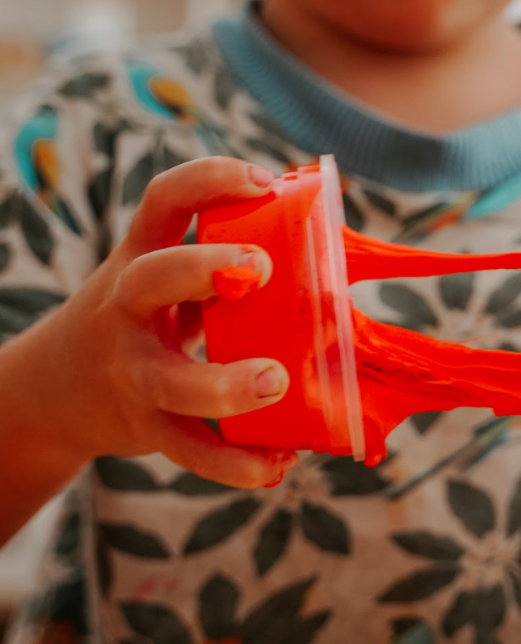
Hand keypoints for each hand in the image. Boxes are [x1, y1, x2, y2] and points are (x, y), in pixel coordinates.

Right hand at [36, 157, 293, 487]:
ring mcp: (133, 371)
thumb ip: (225, 264)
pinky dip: (233, 462)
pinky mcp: (146, 426)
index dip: (208, 182)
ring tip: (275, 382)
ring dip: (222, 384)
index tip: (262, 180)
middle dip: (202, 268)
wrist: (58, 388)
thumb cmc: (146, 318)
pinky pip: (188, 449)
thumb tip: (338, 248)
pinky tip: (277, 463)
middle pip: (150, 280)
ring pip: (169, 380)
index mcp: (142, 256)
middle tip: (260, 269)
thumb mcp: (165, 278)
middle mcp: (128, 308)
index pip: (163, 200)